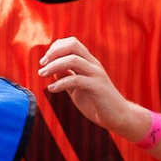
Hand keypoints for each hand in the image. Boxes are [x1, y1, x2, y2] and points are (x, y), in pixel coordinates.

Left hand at [36, 37, 150, 139]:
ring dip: (54, 66)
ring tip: (42, 75)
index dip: (55, 48)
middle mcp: (93, 65)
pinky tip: (52, 89)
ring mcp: (96, 75)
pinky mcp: (97, 87)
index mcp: (89, 63)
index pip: (72, 43)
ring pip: (73, 60)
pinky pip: (76, 79)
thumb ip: (67, 77)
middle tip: (42, 65)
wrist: (118, 117)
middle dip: (53, 52)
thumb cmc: (97, 103)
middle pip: (73, 45)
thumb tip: (53, 70)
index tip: (44, 61)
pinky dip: (61, 83)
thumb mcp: (77, 88)